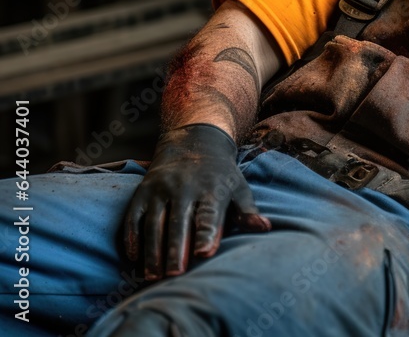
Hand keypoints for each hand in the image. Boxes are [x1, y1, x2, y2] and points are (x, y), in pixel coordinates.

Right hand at [124, 124, 270, 279]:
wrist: (193, 142)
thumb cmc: (221, 176)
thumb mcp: (239, 188)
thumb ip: (247, 211)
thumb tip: (265, 228)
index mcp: (212, 188)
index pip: (209, 214)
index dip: (207, 234)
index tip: (204, 254)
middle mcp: (184, 187)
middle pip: (179, 222)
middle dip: (176, 249)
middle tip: (176, 275)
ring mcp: (161, 188)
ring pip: (154, 223)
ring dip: (152, 251)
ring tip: (154, 277)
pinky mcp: (142, 191)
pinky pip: (134, 217)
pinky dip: (132, 238)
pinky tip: (134, 260)